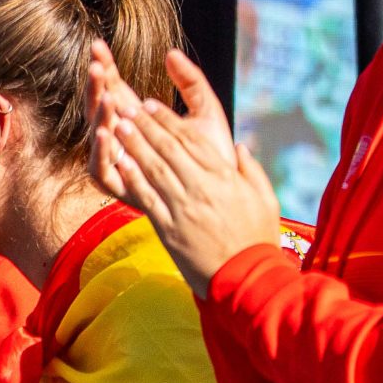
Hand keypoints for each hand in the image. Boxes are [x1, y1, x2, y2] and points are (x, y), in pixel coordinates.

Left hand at [90, 52, 277, 292]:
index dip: (168, 119)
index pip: (191, 140)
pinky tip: (120, 163)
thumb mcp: (265, 199)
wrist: (247, 279)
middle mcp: (201, 188)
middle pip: (168, 149)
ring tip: (117, 125)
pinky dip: (133, 180)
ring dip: (134, 145)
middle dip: (144, 125)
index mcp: (224, 177)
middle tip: (125, 106)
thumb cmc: (258, 238)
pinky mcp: (169, 230)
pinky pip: (148, 199)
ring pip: (154, 169)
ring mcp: (183, 208)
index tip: (150, 104)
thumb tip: (238, 147)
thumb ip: (250, 170)